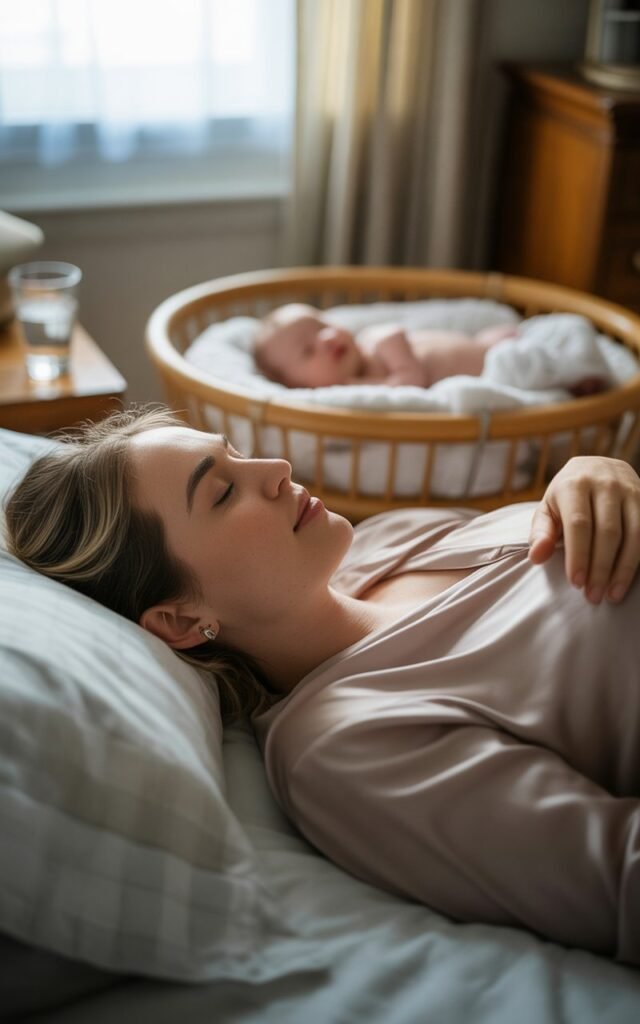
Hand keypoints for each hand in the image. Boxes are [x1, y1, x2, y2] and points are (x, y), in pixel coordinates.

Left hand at [528, 456, 639, 603]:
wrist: (599, 467)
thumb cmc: (567, 496)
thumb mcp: (548, 508)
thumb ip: (541, 532)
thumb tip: (536, 557)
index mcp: (575, 484)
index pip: (579, 524)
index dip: (579, 555)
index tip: (576, 583)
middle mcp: (606, 483)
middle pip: (608, 532)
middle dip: (601, 568)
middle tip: (593, 596)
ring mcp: (632, 489)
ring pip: (634, 534)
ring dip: (624, 569)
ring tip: (613, 594)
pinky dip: (639, 559)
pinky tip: (630, 579)